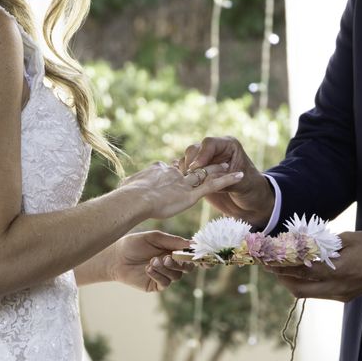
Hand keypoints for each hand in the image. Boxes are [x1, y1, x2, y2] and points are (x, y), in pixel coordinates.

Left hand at [111, 231, 194, 291]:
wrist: (116, 257)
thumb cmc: (133, 244)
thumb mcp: (154, 237)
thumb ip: (173, 240)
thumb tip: (192, 244)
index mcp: (173, 250)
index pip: (190, 255)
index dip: (199, 258)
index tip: (204, 259)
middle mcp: (171, 263)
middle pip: (187, 268)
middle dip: (180, 263)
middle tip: (167, 258)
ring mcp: (164, 275)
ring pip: (177, 276)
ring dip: (166, 268)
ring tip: (152, 261)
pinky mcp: (156, 285)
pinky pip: (165, 283)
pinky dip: (158, 275)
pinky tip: (148, 268)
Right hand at [121, 161, 243, 218]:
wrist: (134, 200)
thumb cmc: (126, 196)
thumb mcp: (127, 187)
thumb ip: (129, 186)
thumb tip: (123, 189)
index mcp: (158, 171)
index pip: (172, 168)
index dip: (180, 167)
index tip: (184, 166)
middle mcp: (173, 174)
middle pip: (191, 168)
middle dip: (204, 163)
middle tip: (215, 160)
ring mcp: (183, 183)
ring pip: (205, 174)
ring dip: (218, 169)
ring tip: (231, 165)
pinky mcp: (191, 194)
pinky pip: (212, 185)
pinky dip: (227, 180)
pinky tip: (239, 176)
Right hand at [177, 137, 274, 226]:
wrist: (249, 201)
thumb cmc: (251, 189)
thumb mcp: (242, 184)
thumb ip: (224, 180)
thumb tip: (205, 179)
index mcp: (228, 146)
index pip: (209, 143)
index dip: (201, 154)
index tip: (196, 168)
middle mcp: (215, 151)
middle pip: (194, 149)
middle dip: (190, 163)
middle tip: (190, 177)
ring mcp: (205, 162)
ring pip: (187, 160)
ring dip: (185, 172)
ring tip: (190, 184)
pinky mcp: (199, 173)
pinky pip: (185, 171)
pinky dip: (183, 178)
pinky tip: (185, 186)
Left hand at [266, 231, 361, 301]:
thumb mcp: (349, 238)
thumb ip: (325, 243)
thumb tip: (303, 242)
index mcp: (338, 270)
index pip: (303, 270)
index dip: (282, 265)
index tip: (268, 259)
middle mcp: (336, 287)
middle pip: (299, 288)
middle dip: (281, 277)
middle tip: (270, 265)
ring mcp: (339, 294)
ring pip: (306, 294)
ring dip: (291, 282)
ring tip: (281, 269)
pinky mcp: (342, 297)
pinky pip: (316, 293)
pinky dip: (304, 284)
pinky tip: (300, 272)